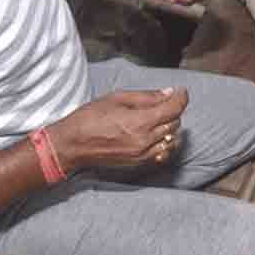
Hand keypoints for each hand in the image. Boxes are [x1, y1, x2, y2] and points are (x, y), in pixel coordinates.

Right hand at [48, 87, 188, 174]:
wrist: (73, 144)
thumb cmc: (91, 118)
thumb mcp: (118, 98)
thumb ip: (147, 96)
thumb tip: (168, 93)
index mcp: (140, 122)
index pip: (174, 109)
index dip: (181, 97)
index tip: (181, 91)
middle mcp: (145, 141)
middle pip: (175, 123)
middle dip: (173, 109)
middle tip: (165, 100)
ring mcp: (142, 154)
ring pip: (172, 139)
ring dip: (171, 126)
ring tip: (159, 117)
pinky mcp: (138, 163)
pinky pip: (162, 153)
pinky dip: (165, 142)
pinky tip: (156, 134)